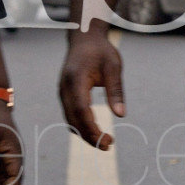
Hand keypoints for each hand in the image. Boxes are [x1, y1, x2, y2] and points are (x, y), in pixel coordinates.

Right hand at [59, 30, 124, 149]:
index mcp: (76, 80)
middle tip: (108, 145)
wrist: (84, 39)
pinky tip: (94, 132)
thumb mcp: (114, 67)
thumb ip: (116, 90)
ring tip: (104, 141)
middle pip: (73, 119)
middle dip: (89, 136)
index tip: (107, 140)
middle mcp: (65, 88)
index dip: (92, 128)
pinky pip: (70, 115)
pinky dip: (80, 126)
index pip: (81, 110)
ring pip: (70, 120)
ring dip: (84, 133)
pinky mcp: (65, 95)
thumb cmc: (101, 51)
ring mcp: (63, 92)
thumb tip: (121, 115)